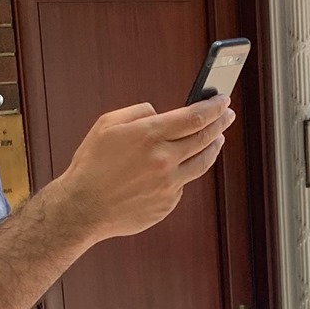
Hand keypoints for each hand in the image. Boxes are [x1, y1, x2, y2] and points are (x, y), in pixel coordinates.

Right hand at [60, 98, 231, 241]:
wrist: (82, 208)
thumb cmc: (91, 164)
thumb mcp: (107, 124)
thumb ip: (138, 112)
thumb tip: (160, 112)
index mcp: (149, 135)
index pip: (195, 117)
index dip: (214, 107)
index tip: (223, 100)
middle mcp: (164, 160)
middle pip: (205, 137)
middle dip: (220, 123)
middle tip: (227, 115)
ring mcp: (169, 185)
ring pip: (202, 163)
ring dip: (213, 147)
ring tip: (217, 139)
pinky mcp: (167, 204)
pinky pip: (182, 184)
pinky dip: (183, 172)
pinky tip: (178, 167)